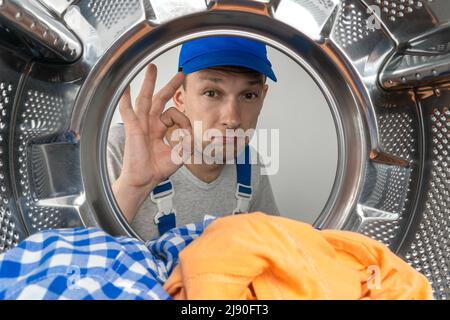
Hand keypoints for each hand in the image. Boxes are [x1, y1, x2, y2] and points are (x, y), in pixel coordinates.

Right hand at [112, 63, 191, 221]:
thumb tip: (192, 134)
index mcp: (159, 129)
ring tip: (152, 67)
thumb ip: (187, 143)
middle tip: (179, 74)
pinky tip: (123, 86)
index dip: (184, 121)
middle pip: (159, 99)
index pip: (174, 115)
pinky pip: (127, 110)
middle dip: (169, 86)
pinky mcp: (132, 127)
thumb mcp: (179, 154)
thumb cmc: (157, 168)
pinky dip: (125, 97)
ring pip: (145, 99)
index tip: (188, 134)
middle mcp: (150, 124)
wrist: (144, 179)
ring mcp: (140, 124)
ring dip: (149, 83)